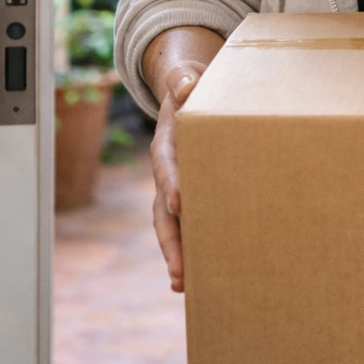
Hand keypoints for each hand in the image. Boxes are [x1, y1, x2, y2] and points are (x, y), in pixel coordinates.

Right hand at [150, 60, 207, 292]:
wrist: (186, 94)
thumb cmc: (191, 89)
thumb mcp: (187, 79)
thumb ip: (185, 80)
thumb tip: (188, 85)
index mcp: (167, 144)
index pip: (166, 165)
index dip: (170, 183)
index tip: (178, 202)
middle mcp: (166, 173)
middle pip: (162, 211)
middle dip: (170, 241)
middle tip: (179, 270)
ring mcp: (175, 188)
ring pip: (171, 226)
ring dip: (177, 255)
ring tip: (183, 285)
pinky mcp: (190, 197)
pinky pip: (188, 225)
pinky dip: (192, 249)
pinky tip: (201, 276)